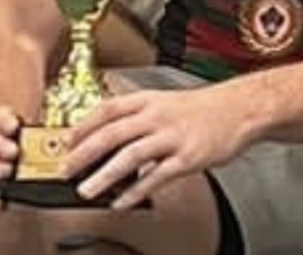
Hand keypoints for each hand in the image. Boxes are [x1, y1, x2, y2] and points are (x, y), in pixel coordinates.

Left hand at [62, 84, 257, 209]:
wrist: (237, 109)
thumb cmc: (198, 108)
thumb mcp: (162, 101)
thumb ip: (135, 115)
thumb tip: (107, 133)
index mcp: (145, 100)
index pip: (106, 109)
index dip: (82, 125)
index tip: (64, 141)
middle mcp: (155, 115)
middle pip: (112, 133)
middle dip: (84, 153)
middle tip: (66, 169)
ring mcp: (171, 136)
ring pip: (130, 156)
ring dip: (104, 175)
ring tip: (87, 190)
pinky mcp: (187, 158)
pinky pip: (156, 177)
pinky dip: (135, 192)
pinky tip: (121, 202)